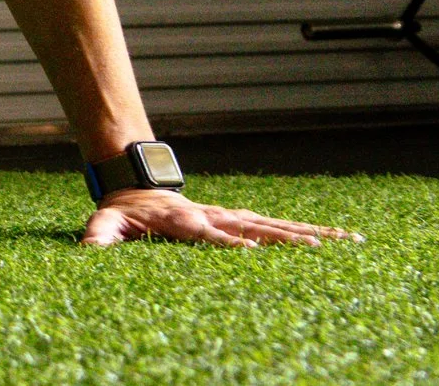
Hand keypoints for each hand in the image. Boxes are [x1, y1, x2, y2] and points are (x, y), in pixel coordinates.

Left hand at [80, 188, 358, 247]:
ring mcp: (232, 217)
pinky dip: (310, 232)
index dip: (229, 242)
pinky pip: (280, 227)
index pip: (210, 234)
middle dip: (287, 238)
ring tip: (350, 241)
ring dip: (312, 234)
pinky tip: (340, 240)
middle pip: (256, 228)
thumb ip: (98, 237)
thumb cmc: (123, 214)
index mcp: (185, 222)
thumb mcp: (105, 223)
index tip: (253, 250)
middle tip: (322, 249)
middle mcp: (216, 217)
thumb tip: (88, 250)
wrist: (137, 189)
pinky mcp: (243, 219)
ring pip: (277, 226)